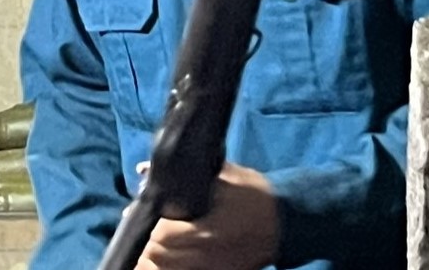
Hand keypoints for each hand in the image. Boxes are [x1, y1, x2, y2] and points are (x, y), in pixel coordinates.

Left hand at [135, 162, 278, 269]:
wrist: (285, 222)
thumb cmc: (256, 195)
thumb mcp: (227, 176)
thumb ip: (191, 172)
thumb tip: (147, 169)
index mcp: (205, 228)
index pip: (162, 233)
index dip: (147, 223)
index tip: (143, 212)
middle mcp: (204, 252)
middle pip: (160, 255)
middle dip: (148, 243)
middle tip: (146, 228)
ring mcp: (209, 266)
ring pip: (168, 268)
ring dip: (155, 258)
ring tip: (152, 246)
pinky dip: (171, 266)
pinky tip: (167, 258)